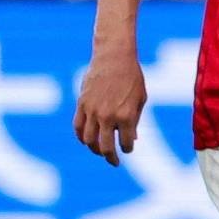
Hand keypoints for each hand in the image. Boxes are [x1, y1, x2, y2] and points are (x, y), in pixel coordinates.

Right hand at [74, 50, 146, 165]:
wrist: (114, 56)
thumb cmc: (132, 76)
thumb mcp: (140, 99)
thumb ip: (135, 120)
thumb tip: (131, 140)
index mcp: (126, 116)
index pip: (125, 143)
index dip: (127, 149)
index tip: (127, 148)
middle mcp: (108, 116)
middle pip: (106, 148)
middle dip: (111, 158)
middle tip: (114, 161)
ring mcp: (93, 111)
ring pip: (89, 141)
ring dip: (94, 150)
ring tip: (100, 151)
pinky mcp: (82, 104)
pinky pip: (78, 127)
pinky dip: (81, 137)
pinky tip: (86, 140)